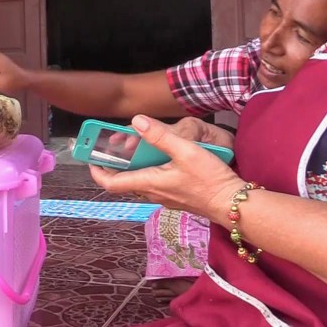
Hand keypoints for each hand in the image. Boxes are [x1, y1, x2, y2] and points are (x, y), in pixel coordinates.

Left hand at [89, 115, 243, 221]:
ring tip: (135, 147)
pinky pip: (154, 183)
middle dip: (115, 164)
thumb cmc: (211, 180)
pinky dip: (148, 170)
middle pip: (124, 181)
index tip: (91, 158)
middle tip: (113, 146)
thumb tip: (135, 121)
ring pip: (140, 181)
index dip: (97, 171)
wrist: (235, 205)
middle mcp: (153, 193)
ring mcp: (164, 197)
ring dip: (133, 167)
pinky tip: (159, 157)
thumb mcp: (187, 151)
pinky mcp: (176, 197)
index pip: (112, 183)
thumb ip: (160, 136)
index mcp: (150, 183)